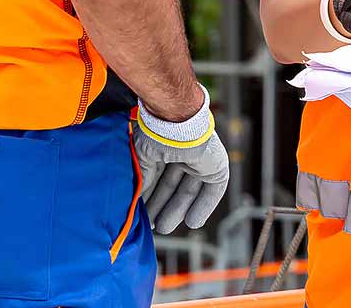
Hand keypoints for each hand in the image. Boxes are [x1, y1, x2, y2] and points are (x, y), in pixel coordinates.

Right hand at [133, 90, 230, 234]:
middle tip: (152, 225)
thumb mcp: (142, 160)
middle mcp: (184, 151)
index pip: (159, 175)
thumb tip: (133, 202)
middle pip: (174, 185)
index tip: (141, 213)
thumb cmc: (157, 134)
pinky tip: (193, 222)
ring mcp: (201, 158)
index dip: (151, 195)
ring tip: (164, 228)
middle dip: (163, 206)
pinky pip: (212, 190)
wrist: (177, 122)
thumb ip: (141, 180)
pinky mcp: (217, 165)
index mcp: (166, 144)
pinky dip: (203, 206)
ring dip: (178, 210)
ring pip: (190, 189)